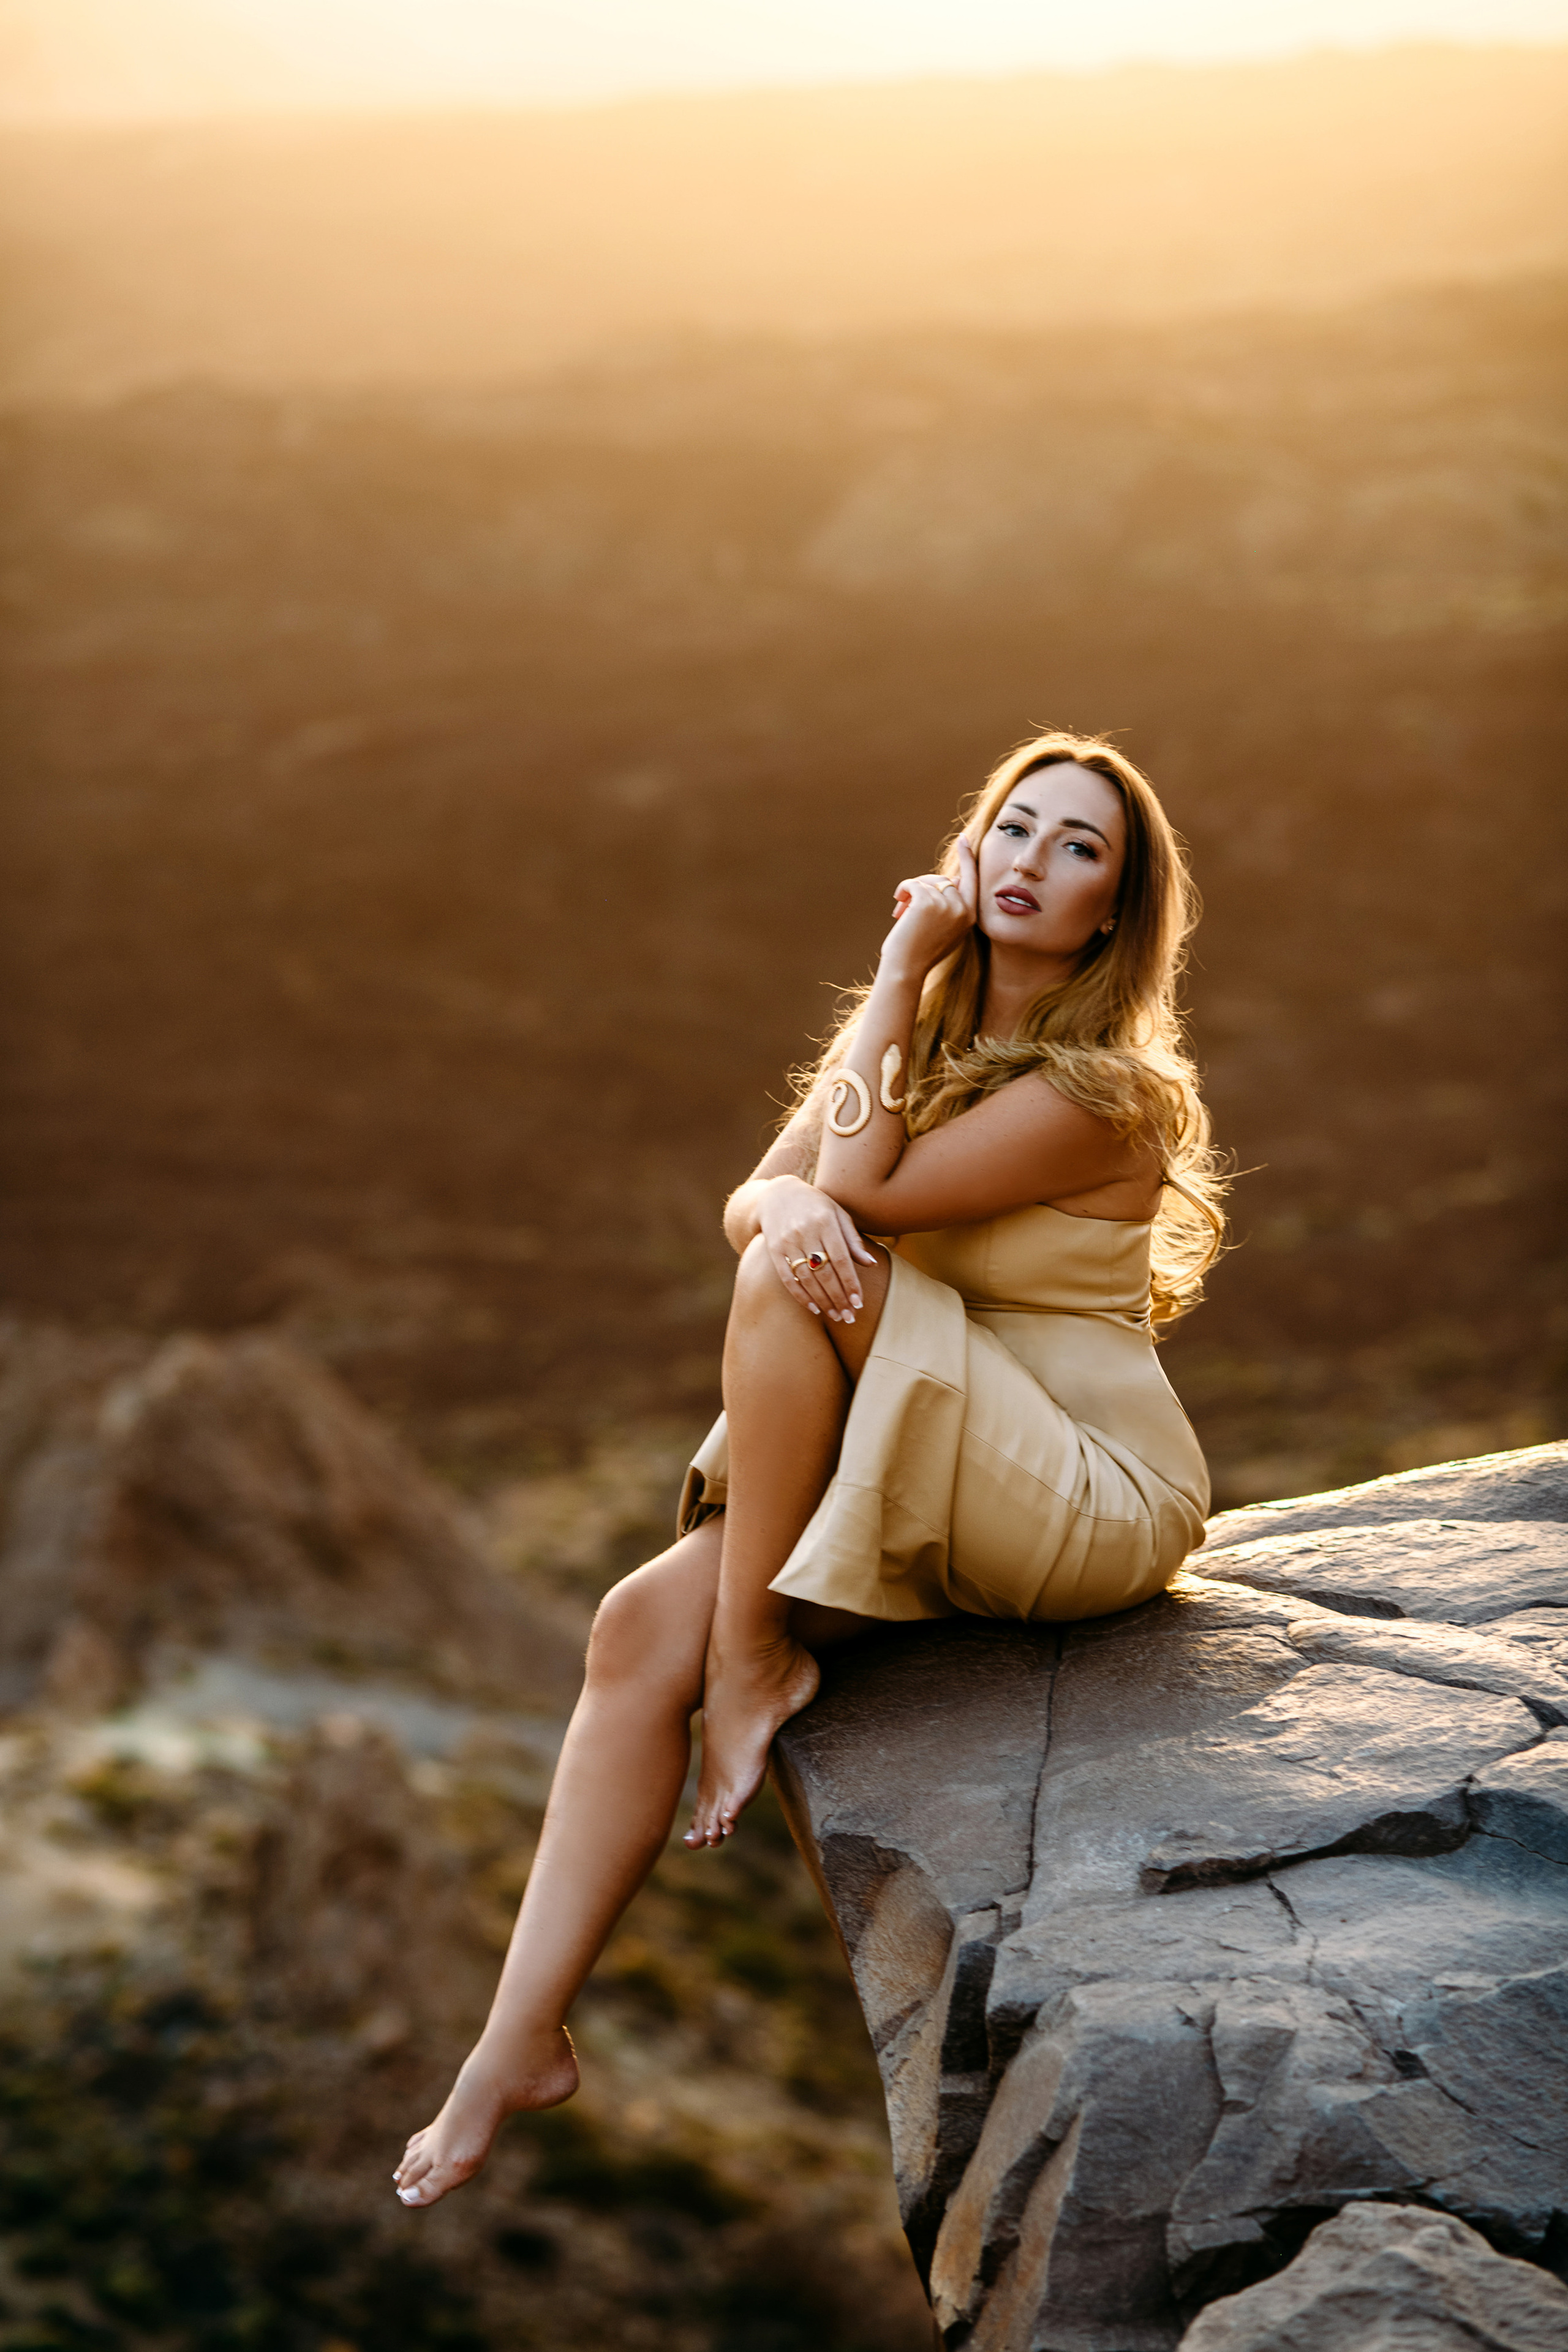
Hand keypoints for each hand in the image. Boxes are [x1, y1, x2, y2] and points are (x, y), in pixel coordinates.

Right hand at [758, 1176, 877, 1322]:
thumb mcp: (837, 1214)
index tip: (859, 1302)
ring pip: (807, 1279)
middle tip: (850, 1317)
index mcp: (825, 1222)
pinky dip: (801, 1296)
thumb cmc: (815, 1205)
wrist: (777, 1194)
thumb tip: (871, 1264)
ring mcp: (788, 1242)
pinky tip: (814, 1308)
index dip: (850, 1283)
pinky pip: (788, 1278)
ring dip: (823, 1301)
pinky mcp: (774, 1250)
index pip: (841, 1259)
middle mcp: (806, 1232)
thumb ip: (852, 1240)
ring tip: (836, 1316)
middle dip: (839, 1298)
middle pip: (825, 1272)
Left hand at [881, 835, 978, 977]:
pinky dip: (903, 890)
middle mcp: (963, 909)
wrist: (907, 968)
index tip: (963, 840)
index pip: (971, 880)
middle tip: (904, 904)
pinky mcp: (928, 901)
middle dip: (923, 886)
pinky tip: (898, 905)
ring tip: (900, 911)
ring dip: (910, 892)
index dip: (967, 859)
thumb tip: (950, 880)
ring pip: (927, 882)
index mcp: (970, 916)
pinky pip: (914, 884)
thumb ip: (952, 906)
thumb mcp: (946, 929)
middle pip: (943, 879)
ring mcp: (947, 904)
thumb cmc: (922, 951)